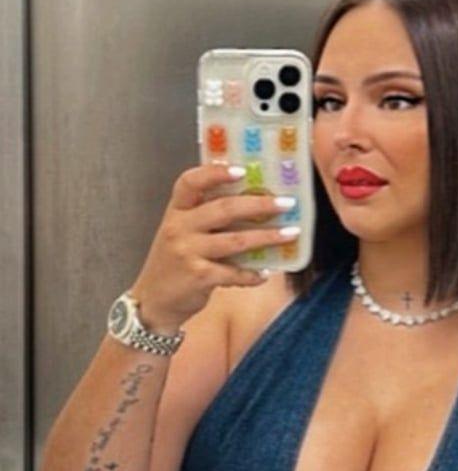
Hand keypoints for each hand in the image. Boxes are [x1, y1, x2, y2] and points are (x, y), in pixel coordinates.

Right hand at [130, 163, 296, 329]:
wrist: (154, 301)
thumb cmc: (174, 263)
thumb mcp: (180, 233)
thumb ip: (204, 217)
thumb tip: (251, 204)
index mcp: (176, 211)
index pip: (190, 182)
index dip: (215, 173)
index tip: (243, 170)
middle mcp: (179, 228)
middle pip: (224, 209)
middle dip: (259, 204)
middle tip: (286, 203)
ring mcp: (188, 252)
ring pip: (235, 241)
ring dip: (266, 237)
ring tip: (290, 234)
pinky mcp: (199, 277)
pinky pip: (233, 273)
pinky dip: (252, 274)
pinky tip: (265, 273)